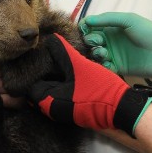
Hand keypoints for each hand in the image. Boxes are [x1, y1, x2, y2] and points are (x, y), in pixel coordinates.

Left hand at [29, 34, 151, 136]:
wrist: (121, 108)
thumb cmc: (99, 88)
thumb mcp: (80, 65)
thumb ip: (62, 52)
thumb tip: (50, 38)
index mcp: (49, 102)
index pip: (30, 86)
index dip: (31, 71)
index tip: (35, 57)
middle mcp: (52, 111)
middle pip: (38, 90)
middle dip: (41, 76)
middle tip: (44, 59)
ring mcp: (63, 113)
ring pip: (50, 94)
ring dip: (52, 81)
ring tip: (55, 64)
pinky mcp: (73, 112)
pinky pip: (60, 97)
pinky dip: (60, 87)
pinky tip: (66, 75)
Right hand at [79, 12, 151, 80]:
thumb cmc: (150, 33)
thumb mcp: (129, 19)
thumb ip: (107, 18)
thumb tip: (87, 20)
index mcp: (113, 27)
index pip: (92, 27)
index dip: (86, 28)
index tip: (83, 30)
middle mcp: (111, 40)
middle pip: (91, 41)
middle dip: (91, 41)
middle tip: (98, 42)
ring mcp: (114, 54)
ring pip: (95, 54)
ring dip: (96, 53)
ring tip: (104, 53)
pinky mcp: (117, 68)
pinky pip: (103, 67)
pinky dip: (102, 65)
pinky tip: (109, 62)